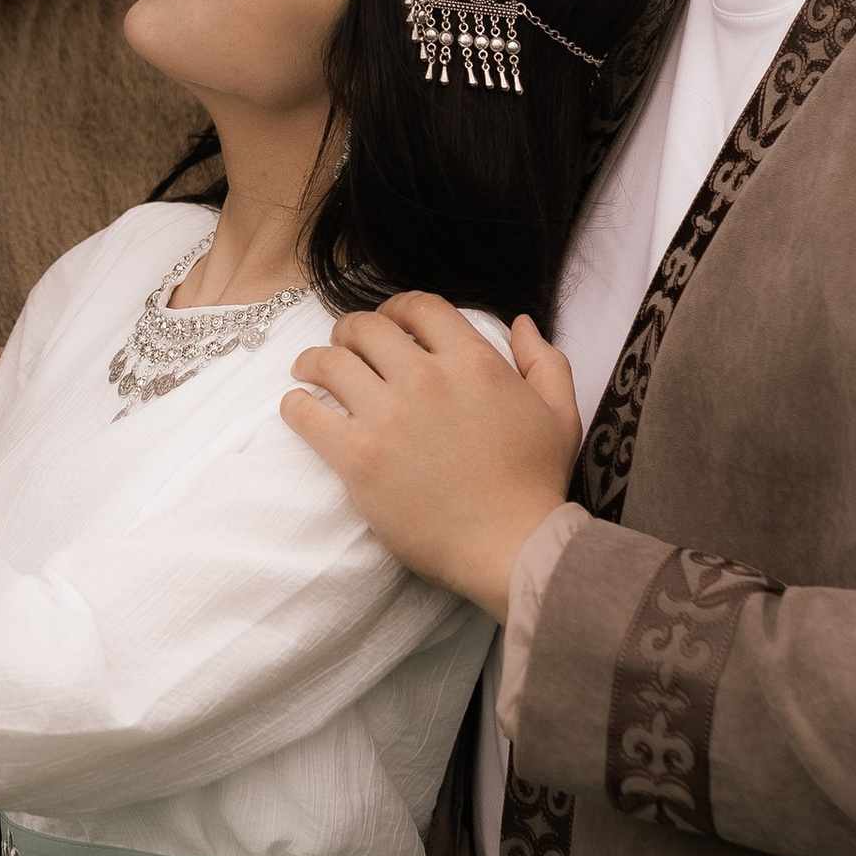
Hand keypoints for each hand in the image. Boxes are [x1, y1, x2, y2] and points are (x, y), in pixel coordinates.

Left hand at [282, 295, 581, 620]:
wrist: (513, 548)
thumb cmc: (536, 487)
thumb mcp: (559, 415)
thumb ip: (544, 362)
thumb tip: (521, 323)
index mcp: (474, 362)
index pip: (419, 307)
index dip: (396, 309)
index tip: (388, 324)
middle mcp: (428, 378)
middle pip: (366, 327)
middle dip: (350, 331)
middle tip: (344, 347)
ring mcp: (389, 416)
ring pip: (330, 362)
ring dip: (313, 360)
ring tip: (308, 371)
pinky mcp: (359, 456)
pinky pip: (307, 413)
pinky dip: (296, 405)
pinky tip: (299, 408)